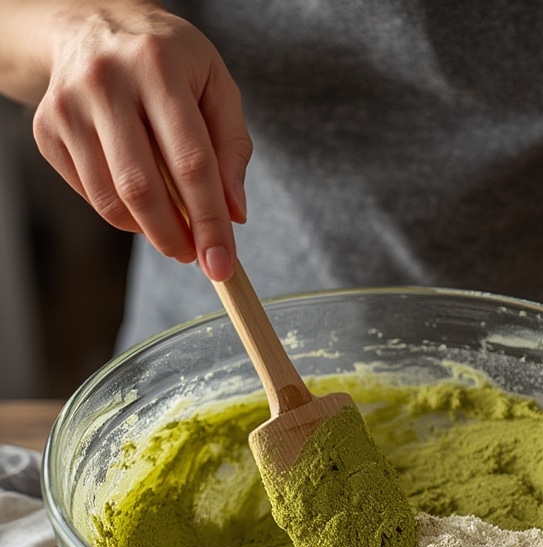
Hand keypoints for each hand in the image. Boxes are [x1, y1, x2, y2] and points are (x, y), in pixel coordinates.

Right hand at [31, 5, 251, 280]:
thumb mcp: (215, 85)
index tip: (223, 265)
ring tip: (174, 233)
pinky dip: (121, 214)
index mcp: (158, 65)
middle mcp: (106, 81)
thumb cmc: (168, 61)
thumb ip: (232, 148)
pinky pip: (90, 194)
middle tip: (196, 257)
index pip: (191, 163)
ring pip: (111, 199)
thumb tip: (235, 214)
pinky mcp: (47, 129)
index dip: (209, 221)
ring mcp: (69, 106)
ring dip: (148, 232)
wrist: (94, 25)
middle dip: (175, 237)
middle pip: (143, 188)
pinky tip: (141, 202)